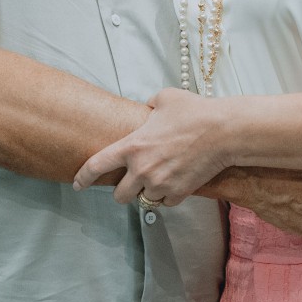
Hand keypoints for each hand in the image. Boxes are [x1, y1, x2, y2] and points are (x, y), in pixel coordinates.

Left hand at [72, 88, 226, 204]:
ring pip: (144, 201)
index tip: (78, 184)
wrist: (223, 131)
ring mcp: (160, 184)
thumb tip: (148, 108)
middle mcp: (142, 169)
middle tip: (132, 182)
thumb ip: (149, 105)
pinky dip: (168, 196)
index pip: (97, 165)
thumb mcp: (164, 98)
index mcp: (132, 146)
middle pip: (119, 196)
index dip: (83, 177)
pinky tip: (176, 182)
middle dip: (124, 190)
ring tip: (159, 180)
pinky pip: (166, 203)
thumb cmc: (194, 111)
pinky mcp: (179, 194)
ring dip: (148, 193)